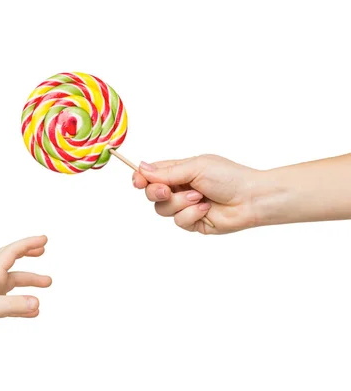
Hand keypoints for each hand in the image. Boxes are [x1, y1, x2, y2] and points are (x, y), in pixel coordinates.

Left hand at [0, 235, 51, 347]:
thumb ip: (13, 306)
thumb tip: (37, 302)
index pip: (12, 253)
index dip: (28, 244)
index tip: (44, 240)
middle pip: (12, 263)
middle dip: (28, 254)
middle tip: (44, 251)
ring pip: (13, 283)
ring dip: (30, 281)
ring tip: (47, 283)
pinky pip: (11, 303)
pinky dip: (23, 304)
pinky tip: (33, 312)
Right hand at [132, 154, 262, 233]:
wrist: (252, 199)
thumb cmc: (229, 177)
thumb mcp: (195, 167)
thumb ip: (167, 171)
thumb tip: (141, 168)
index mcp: (179, 171)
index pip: (151, 174)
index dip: (141, 178)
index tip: (138, 181)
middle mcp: (180, 188)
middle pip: (152, 193)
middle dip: (156, 192)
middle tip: (167, 191)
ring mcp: (185, 206)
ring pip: (162, 209)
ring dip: (179, 203)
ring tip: (199, 197)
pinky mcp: (192, 222)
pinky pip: (179, 221)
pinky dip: (191, 214)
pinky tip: (206, 209)